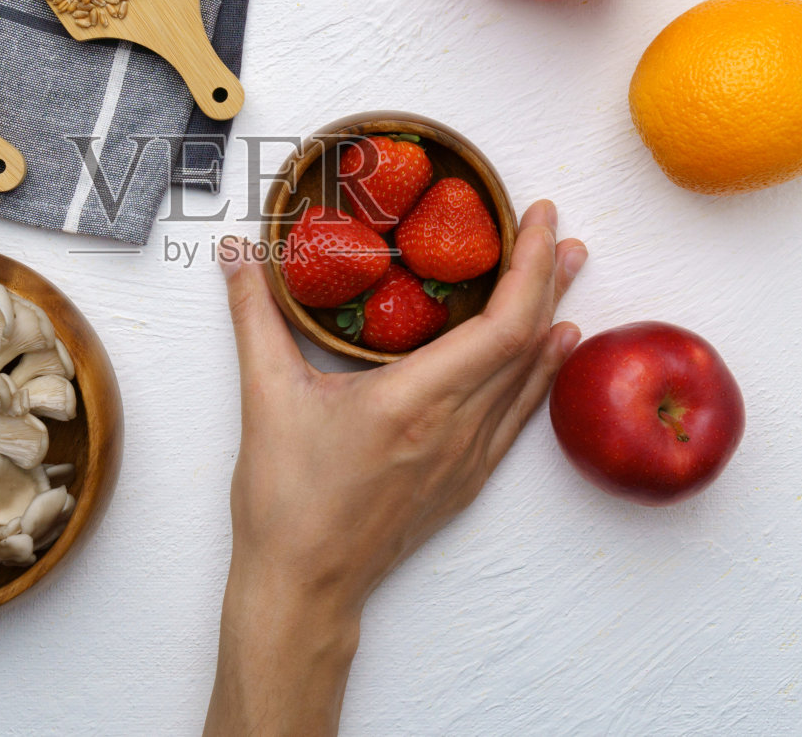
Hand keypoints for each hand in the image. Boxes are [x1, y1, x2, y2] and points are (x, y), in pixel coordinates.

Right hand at [204, 200, 584, 736]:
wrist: (303, 585)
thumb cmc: (286, 500)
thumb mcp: (265, 395)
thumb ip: (253, 314)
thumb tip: (236, 253)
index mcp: (414, 400)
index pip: (502, 324)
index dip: (528, 266)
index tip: (533, 217)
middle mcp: (455, 428)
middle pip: (528, 341)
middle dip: (546, 277)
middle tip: (552, 227)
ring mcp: (467, 457)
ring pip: (529, 376)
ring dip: (551, 315)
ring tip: (565, 268)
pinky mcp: (466, 480)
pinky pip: (518, 412)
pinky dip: (539, 369)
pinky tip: (552, 345)